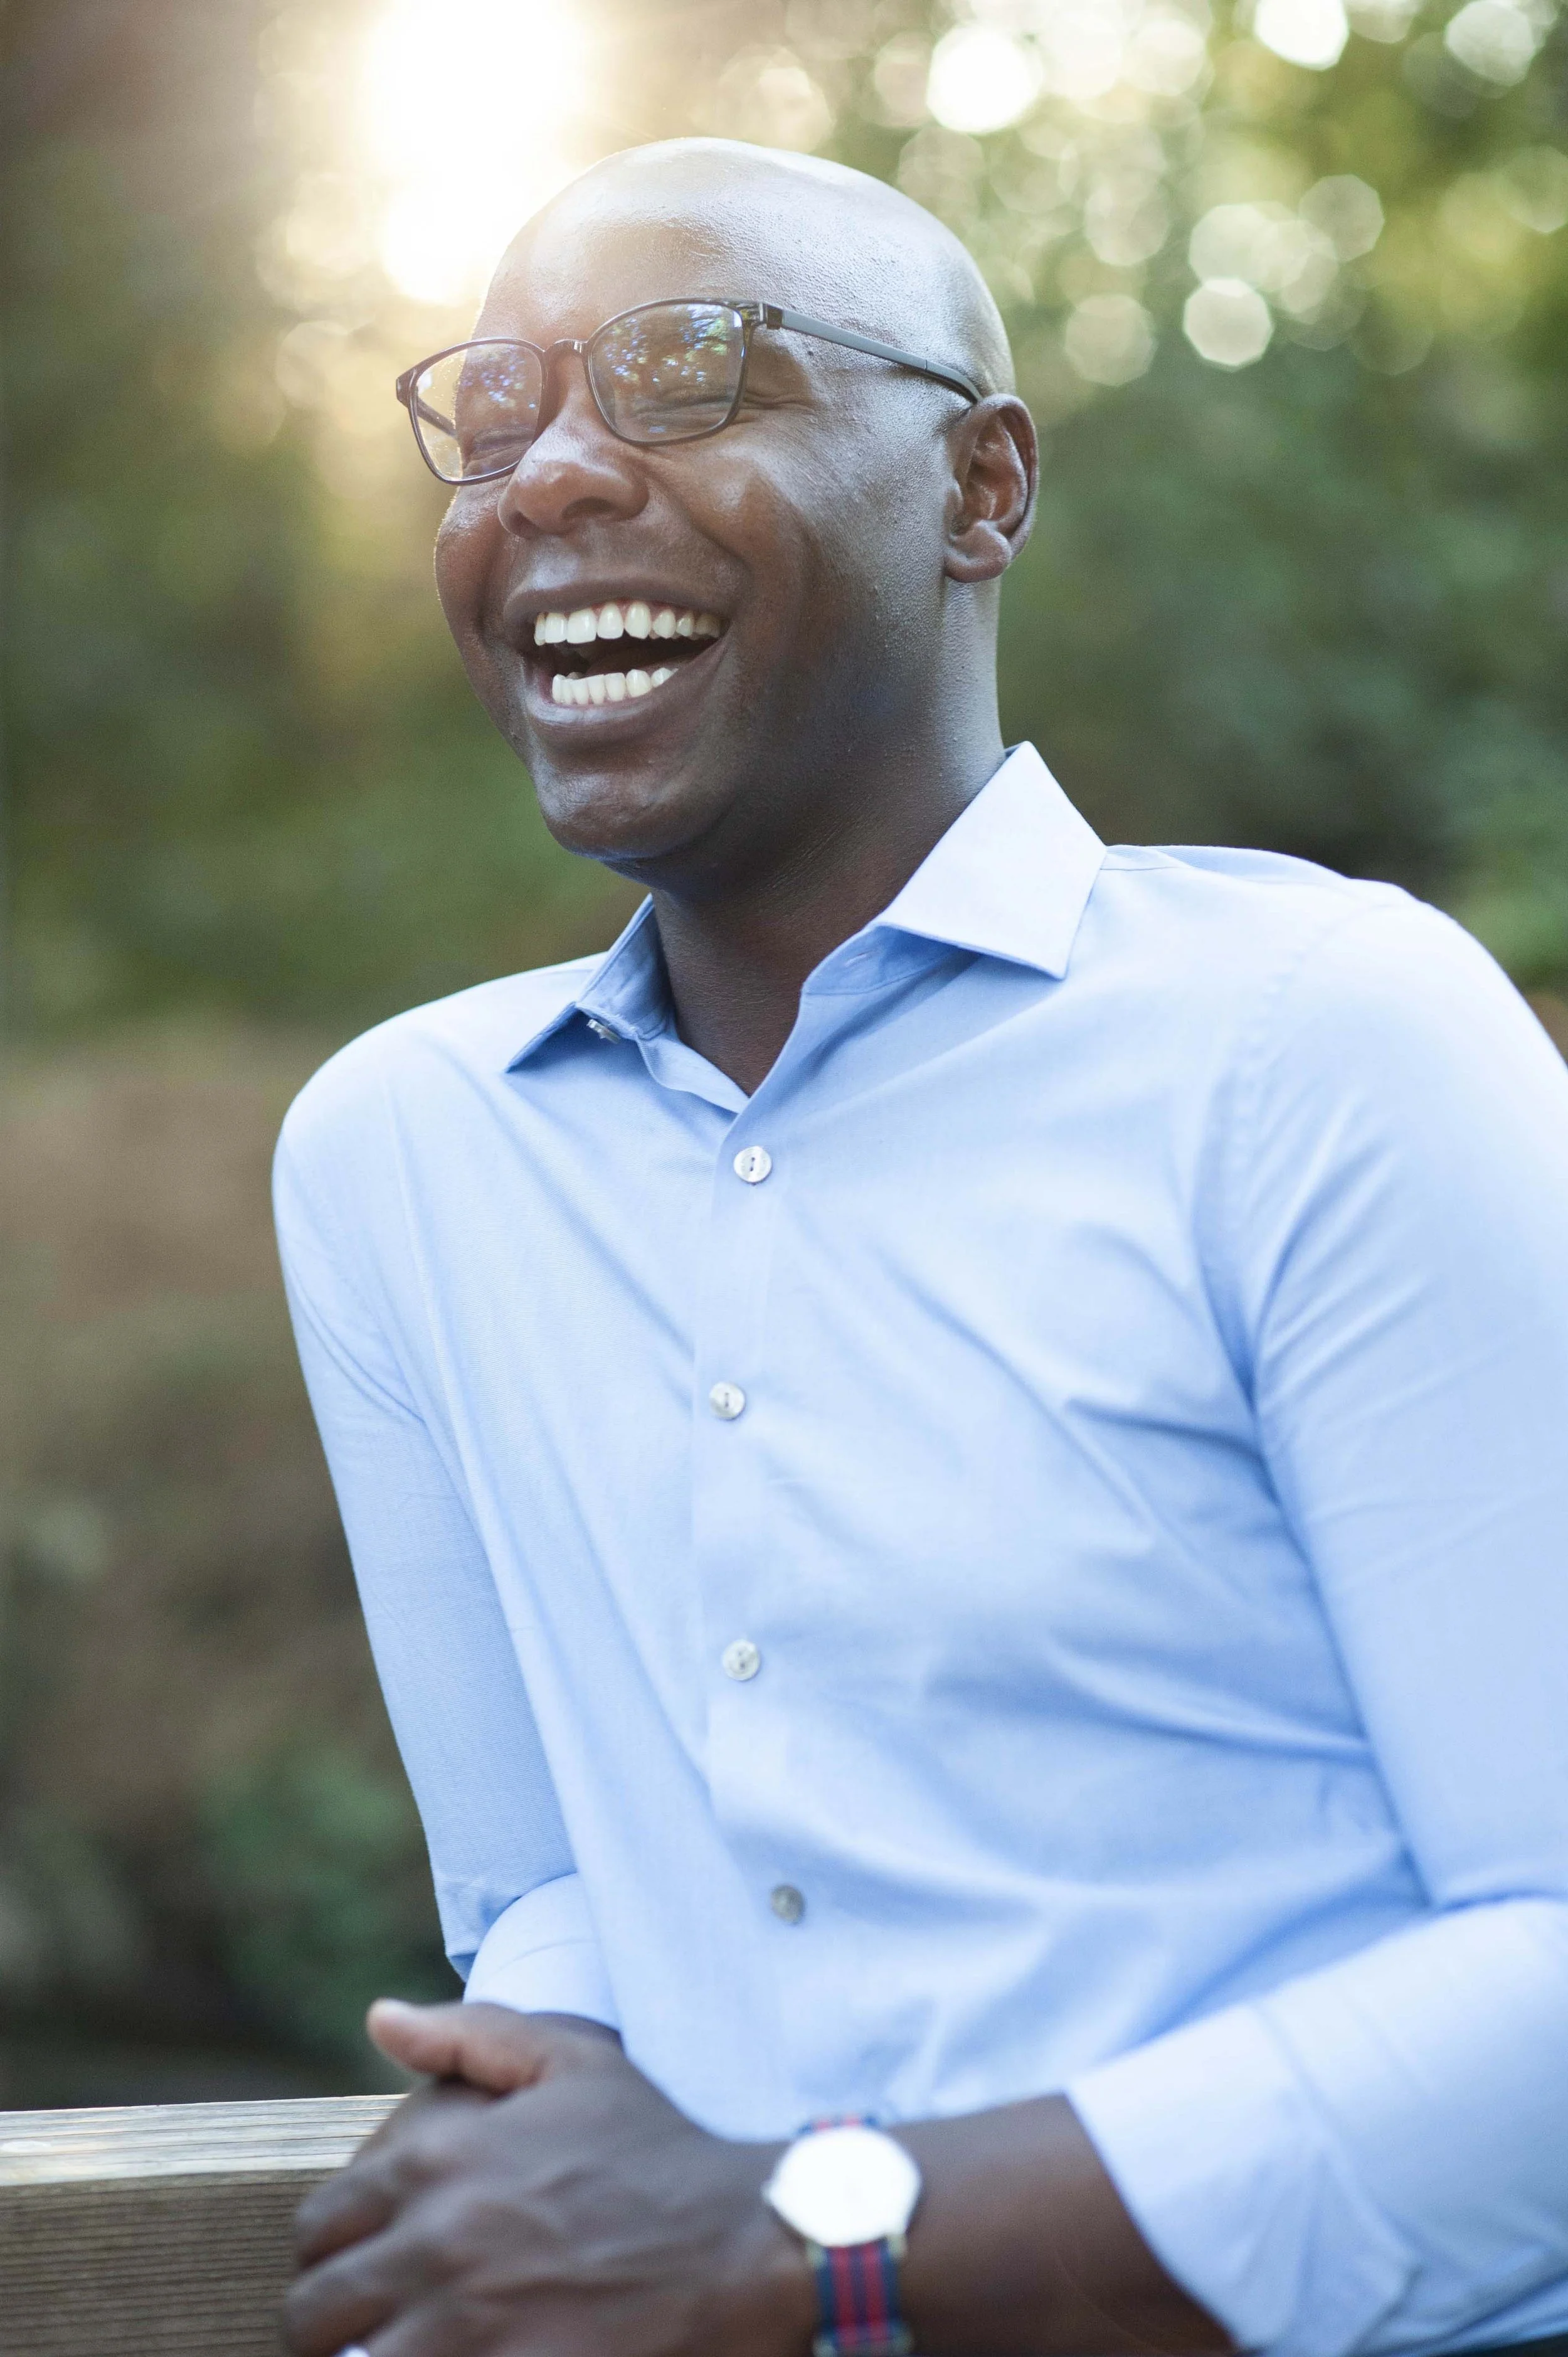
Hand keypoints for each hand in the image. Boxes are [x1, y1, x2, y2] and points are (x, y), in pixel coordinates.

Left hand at [282, 2001, 813, 2356]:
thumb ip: (469, 2033)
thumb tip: (381, 2017)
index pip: (319, 2224)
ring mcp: (460, 2327)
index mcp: (434, 2161)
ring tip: (406, 2347)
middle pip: (312, 2311)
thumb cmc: (655, 2152)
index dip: (332, 2247)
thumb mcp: (572, 2062)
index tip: (361, 2263)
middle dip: (330, 2320)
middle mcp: (432, 2243)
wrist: (741, 2244)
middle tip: (370, 2325)